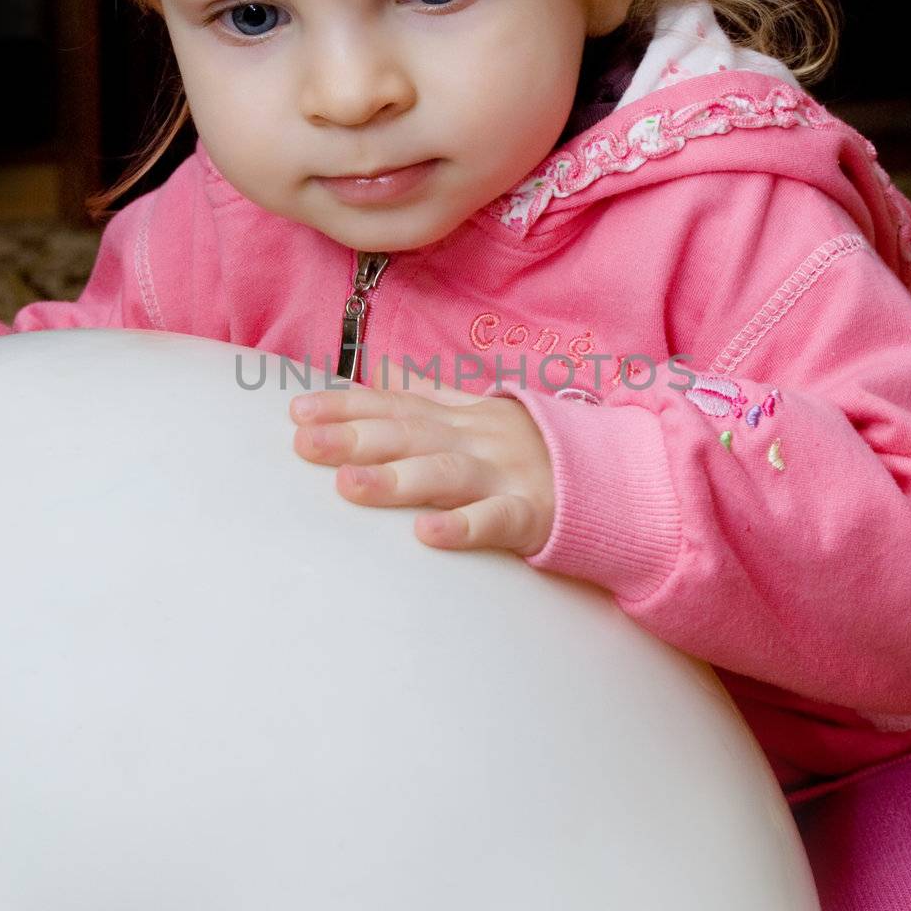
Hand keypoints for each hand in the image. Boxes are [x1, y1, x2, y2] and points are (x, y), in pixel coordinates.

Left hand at [290, 359, 554, 554]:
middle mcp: (477, 439)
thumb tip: (371, 376)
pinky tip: (426, 534)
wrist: (612, 476)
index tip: (298, 411)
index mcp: (460, 417)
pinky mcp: (533, 515)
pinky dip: (463, 527)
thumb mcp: (478, 415)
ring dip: (396, 478)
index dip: (348, 406)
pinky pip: (496, 520)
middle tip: (304, 443)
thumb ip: (425, 399)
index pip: (396, 405)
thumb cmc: (530, 449)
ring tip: (348, 485)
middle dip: (355, 436)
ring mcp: (505, 475)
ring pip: (446, 473)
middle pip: (411, 434)